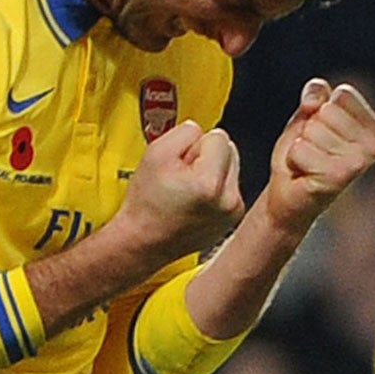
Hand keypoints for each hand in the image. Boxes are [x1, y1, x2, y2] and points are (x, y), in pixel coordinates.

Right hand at [108, 119, 245, 262]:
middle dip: (207, 157)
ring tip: (186, 189)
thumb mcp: (155, 154)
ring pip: (231, 168)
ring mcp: (232, 212)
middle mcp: (228, 200)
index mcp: (210, 183)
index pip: (218, 136)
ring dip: (212, 172)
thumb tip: (200, 130)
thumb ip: (184, 132)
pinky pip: (229, 188)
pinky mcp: (232, 219)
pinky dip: (215, 189)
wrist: (142, 242)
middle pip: (230, 150)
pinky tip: (194, 201)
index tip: (179, 163)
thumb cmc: (146, 204)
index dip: (194, 145)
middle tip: (181, 176)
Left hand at [262, 78, 374, 231]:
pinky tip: (303, 174)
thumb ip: (317, 93)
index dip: (318, 109)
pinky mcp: (339, 176)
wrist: (287, 195)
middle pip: (326, 111)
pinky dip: (294, 160)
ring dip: (301, 146)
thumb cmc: (301, 154)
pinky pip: (301, 149)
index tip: (319, 132)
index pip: (341, 94)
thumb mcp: (308, 115)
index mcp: (373, 127)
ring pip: (312, 130)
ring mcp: (360, 162)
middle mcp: (374, 145)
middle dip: (308, 130)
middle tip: (311, 152)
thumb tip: (316, 98)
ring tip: (308, 164)